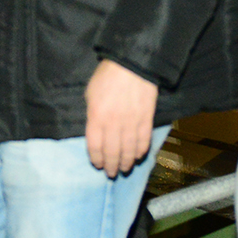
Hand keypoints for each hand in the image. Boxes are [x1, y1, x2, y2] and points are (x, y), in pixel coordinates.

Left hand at [84, 60, 158, 178]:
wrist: (132, 64)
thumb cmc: (107, 76)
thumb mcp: (90, 93)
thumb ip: (92, 114)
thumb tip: (96, 130)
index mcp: (96, 117)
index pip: (94, 147)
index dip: (96, 159)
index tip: (98, 165)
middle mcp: (113, 123)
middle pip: (112, 152)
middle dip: (111, 166)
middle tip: (112, 173)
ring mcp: (131, 122)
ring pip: (128, 150)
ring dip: (126, 162)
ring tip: (125, 169)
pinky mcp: (146, 119)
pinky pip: (144, 140)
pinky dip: (141, 151)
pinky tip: (138, 156)